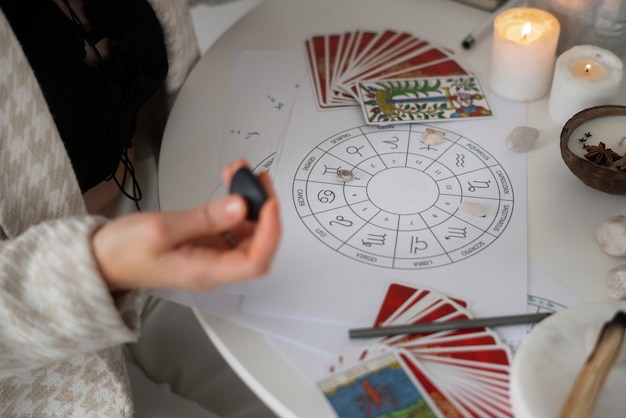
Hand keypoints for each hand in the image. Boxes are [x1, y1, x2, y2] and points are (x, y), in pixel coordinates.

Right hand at [92, 160, 280, 290]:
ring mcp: (211, 256)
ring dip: (249, 202)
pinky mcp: (205, 245)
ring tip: (240, 173)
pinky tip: (229, 184)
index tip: (269, 202)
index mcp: (206, 272)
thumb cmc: (123, 253)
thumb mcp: (162, 229)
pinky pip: (229, 225)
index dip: (269, 232)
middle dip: (263, 209)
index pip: (256, 260)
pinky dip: (233, 204)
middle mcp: (214, 268)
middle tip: (259, 179)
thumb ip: (205, 218)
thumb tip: (240, 207)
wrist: (100, 261)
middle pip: (257, 244)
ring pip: (245, 231)